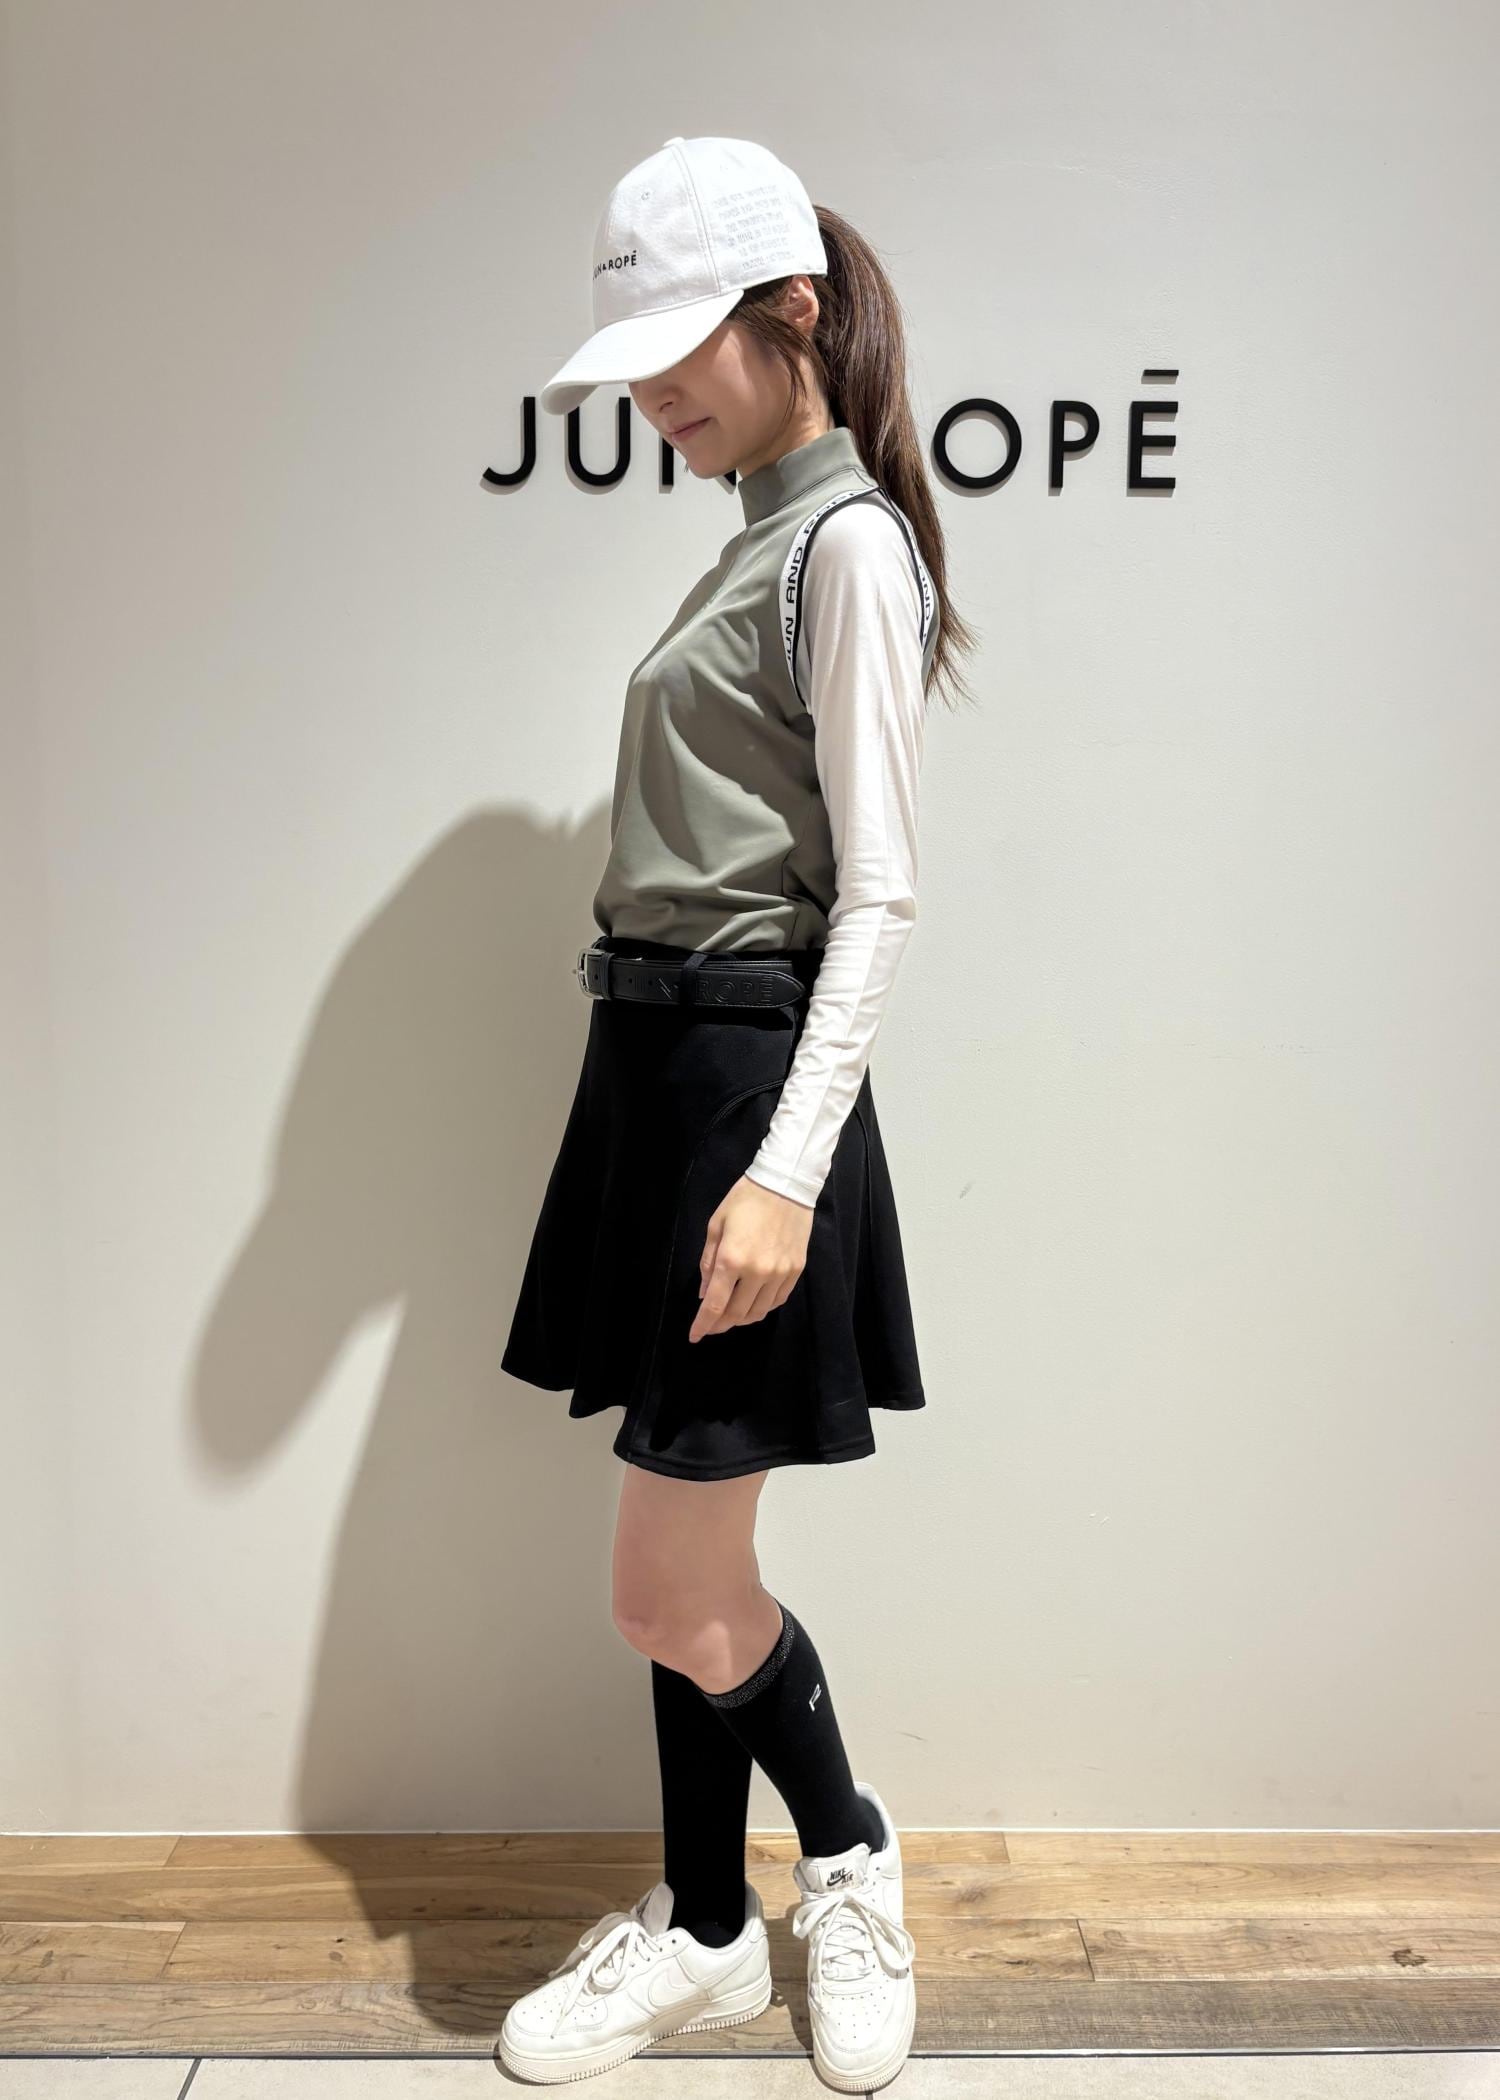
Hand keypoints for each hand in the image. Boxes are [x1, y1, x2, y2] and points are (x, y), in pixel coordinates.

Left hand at [690, 1175, 814, 1341]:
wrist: (786, 1184)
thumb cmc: (745, 1200)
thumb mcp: (716, 1226)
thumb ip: (708, 1262)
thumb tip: (705, 1293)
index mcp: (732, 1259)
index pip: (715, 1305)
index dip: (703, 1325)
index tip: (694, 1336)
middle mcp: (757, 1272)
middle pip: (736, 1314)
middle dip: (720, 1325)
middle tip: (710, 1327)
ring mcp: (780, 1273)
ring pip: (758, 1312)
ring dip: (741, 1319)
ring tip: (730, 1317)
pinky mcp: (796, 1271)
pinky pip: (777, 1301)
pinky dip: (762, 1308)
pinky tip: (753, 1304)